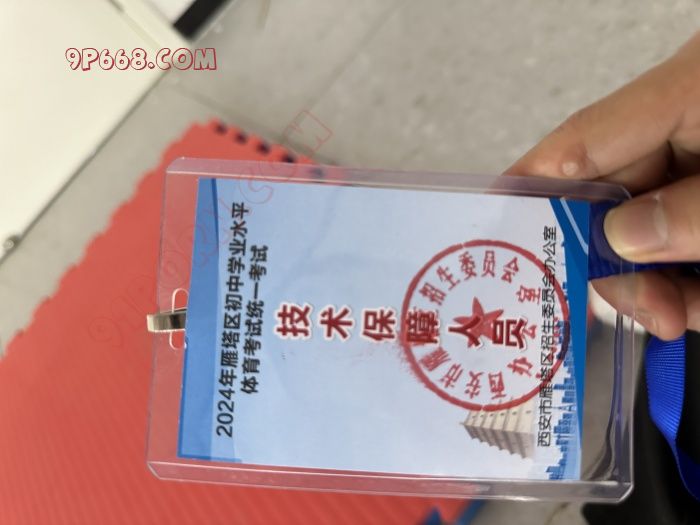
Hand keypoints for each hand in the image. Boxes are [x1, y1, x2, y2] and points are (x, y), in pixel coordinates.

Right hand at [507, 32, 699, 339]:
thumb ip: (696, 210)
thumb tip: (621, 237)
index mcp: (690, 93)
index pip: (581, 142)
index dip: (530, 183)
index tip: (493, 224)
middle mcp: (688, 126)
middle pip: (609, 197)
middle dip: (615, 261)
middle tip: (643, 308)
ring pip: (648, 232)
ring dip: (660, 283)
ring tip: (682, 315)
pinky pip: (686, 246)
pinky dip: (690, 285)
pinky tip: (697, 306)